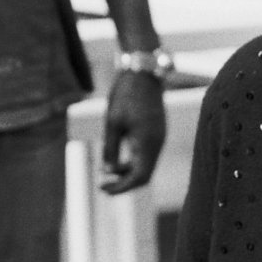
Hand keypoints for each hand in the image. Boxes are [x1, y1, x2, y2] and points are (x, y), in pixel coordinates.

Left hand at [100, 68, 165, 194]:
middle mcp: (157, 144)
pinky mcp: (156, 132)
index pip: (139, 178)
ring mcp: (159, 138)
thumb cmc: (126, 95)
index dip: (122, 188)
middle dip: (123, 183)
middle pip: (144, 175)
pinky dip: (132, 161)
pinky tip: (115, 160)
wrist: (143, 71)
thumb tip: (108, 172)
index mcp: (147, 143)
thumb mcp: (112, 123)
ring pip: (145, 166)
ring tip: (105, 173)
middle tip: (102, 185)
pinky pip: (146, 155)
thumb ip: (111, 149)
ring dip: (127, 173)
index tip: (103, 189)